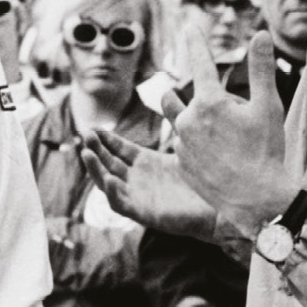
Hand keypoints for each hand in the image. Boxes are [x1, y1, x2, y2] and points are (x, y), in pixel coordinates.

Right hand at [79, 127, 219, 241]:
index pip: (118, 149)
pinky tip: (109, 179)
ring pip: (108, 183)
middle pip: (108, 163)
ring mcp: (138, 197)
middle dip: (96, 149)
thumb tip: (168, 92)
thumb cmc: (204, 178)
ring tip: (86, 154)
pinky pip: (121, 204)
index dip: (105, 139)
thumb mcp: (186, 142)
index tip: (93, 127)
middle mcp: (138, 180)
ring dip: (95, 169)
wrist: (220, 208)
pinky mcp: (144, 214)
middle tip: (86, 134)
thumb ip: (176, 119)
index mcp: (146, 163)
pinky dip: (113, 193)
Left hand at [163, 26, 298, 237]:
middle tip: (236, 121)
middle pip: (193, 97)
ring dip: (198, 121)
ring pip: (185, 121)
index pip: (201, 64)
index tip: (189, 26)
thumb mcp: (269, 107)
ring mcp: (181, 144)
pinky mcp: (179, 163)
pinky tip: (219, 157)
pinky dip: (198, 144)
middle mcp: (187, 120)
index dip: (197, 43)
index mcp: (209, 103)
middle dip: (211, 102)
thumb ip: (262, 69)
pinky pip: (185, 144)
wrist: (254, 199)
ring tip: (223, 136)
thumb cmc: (265, 151)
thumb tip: (260, 35)